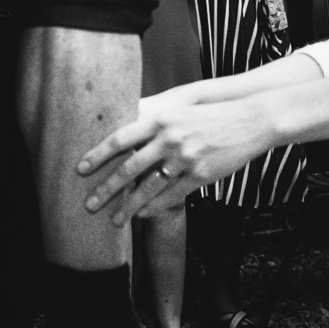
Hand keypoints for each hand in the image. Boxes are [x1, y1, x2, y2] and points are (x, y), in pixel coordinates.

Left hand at [76, 96, 273, 223]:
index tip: (80, 169)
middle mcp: (169, 139)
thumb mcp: (179, 107)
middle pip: (129, 169)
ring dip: (129, 206)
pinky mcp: (200, 175)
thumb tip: (126, 118)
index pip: (120, 139)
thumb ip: (153, 116)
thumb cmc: (209, 113)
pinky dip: (154, 208)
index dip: (98, 155)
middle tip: (89, 204)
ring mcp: (185, 159)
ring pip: (149, 188)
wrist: (248, 119)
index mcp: (160, 120)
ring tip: (115, 220)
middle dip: (106, 189)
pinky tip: (142, 215)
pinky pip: (171, 196)